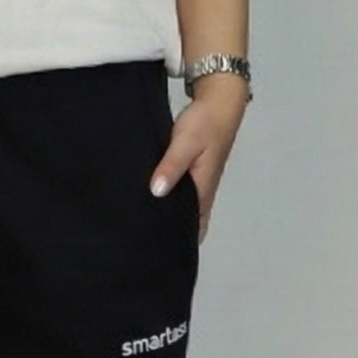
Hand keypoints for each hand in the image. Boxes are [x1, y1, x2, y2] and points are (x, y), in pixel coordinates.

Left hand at [150, 78, 249, 240]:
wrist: (219, 102)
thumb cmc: (203, 123)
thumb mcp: (185, 143)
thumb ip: (171, 167)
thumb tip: (156, 193)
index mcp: (202, 190)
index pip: (192, 228)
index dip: (178, 243)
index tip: (155, 255)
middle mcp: (202, 191)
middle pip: (187, 222)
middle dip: (168, 234)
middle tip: (139, 245)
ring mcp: (199, 182)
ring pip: (183, 209)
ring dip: (167, 217)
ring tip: (138, 228)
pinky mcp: (193, 172)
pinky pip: (180, 194)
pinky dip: (168, 201)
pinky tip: (149, 202)